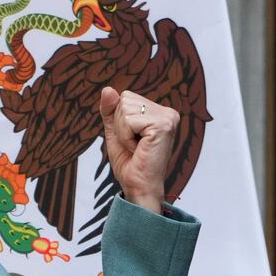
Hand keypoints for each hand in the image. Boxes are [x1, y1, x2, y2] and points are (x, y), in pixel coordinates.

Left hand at [99, 87, 179, 213]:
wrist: (138, 187)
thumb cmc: (130, 163)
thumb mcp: (115, 132)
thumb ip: (111, 110)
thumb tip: (107, 89)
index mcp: (160, 112)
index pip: (126, 97)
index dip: (119, 120)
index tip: (132, 140)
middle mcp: (168, 112)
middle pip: (125, 100)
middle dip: (120, 125)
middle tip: (134, 145)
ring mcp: (168, 117)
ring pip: (125, 109)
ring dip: (123, 132)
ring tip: (137, 148)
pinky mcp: (163, 125)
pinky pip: (128, 120)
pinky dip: (126, 137)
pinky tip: (139, 149)